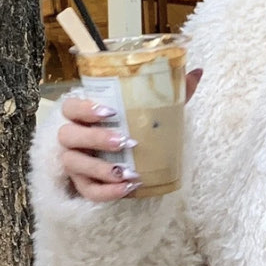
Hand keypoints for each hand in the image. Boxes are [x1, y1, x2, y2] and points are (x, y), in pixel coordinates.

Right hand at [57, 69, 201, 202]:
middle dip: (96, 139)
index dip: (85, 109)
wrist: (123, 157)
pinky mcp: (81, 184)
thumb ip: (169, 92)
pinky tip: (128, 187)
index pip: (70, 107)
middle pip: (68, 135)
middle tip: (125, 142)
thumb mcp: (149, 110)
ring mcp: (73, 162)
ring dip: (100, 168)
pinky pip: (88, 191)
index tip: (110, 112)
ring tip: (128, 172)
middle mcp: (71, 137)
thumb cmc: (131, 127)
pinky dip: (107, 192)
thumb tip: (197, 72)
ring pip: (74, 164)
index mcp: (82, 114)